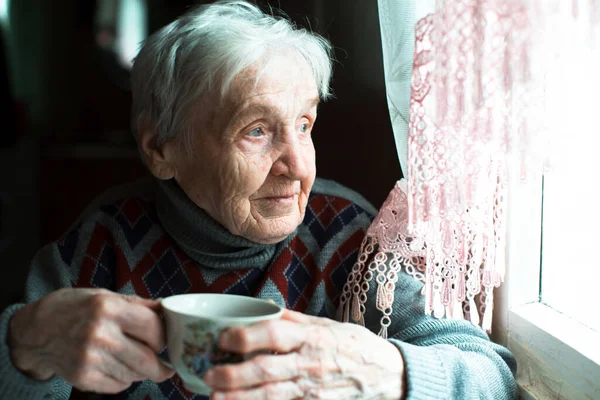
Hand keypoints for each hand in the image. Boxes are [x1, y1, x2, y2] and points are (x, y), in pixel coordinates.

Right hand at [9, 288, 173, 393]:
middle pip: (148, 359)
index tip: (165, 340)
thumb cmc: (73, 308)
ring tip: (138, 363)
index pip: (153, 328)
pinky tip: (118, 368)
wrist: (35, 330)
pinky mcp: (82, 377)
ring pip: (134, 375)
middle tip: (166, 366)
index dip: (164, 336)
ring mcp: (90, 358)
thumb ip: (137, 304)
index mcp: (109, 308)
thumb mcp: (104, 295)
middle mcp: (100, 334)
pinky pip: (117, 386)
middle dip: (162, 366)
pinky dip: (124, 380)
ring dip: (142, 372)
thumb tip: (166, 308)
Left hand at [203, 309, 404, 399]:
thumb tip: (264, 309)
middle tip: (209, 375)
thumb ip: (295, 320)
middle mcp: (311, 363)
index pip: (274, 334)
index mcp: (312, 336)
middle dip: (234, 375)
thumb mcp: (328, 325)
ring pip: (271, 396)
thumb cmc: (356, 346)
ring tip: (215, 398)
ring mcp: (313, 389)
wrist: (389, 375)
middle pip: (266, 370)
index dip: (245, 336)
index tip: (223, 338)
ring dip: (241, 398)